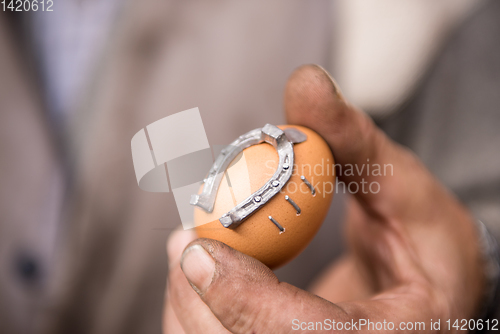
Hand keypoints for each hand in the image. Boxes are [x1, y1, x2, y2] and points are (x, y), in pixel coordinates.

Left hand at [163, 65, 484, 332]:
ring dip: (191, 306)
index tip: (197, 249)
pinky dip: (198, 315)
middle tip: (181, 242)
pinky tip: (200, 278)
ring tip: (187, 252)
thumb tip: (306, 81)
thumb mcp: (398, 181)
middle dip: (201, 300)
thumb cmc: (422, 237)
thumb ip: (348, 137)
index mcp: (395, 333)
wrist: (424, 287)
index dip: (246, 301)